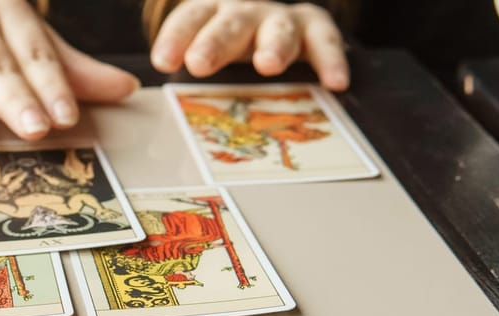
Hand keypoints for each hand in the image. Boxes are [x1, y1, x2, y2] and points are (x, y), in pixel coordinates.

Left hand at [150, 0, 348, 90]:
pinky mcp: (314, 28)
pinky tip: (334, 82)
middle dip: (215, 42)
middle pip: (230, 22)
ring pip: (278, 28)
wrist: (276, 31)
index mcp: (211, 12)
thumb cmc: (233, 51)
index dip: (176, 37)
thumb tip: (173, 120)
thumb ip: (196, 80)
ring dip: (273, 46)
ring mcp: (281, 18)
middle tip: (200, 63)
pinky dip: (331, 60)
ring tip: (268, 66)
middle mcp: (246, 11)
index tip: (164, 61)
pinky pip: (325, 40)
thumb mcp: (210, 58)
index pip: (190, 19)